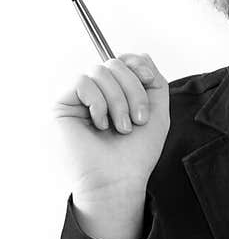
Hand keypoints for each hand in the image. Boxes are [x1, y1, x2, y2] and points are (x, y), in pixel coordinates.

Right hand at [52, 53, 170, 208]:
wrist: (118, 181)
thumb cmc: (135, 156)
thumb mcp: (157, 114)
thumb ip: (154, 82)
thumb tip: (140, 57)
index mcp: (117, 94)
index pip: (123, 61)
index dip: (138, 65)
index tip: (150, 80)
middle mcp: (97, 94)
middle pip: (114, 64)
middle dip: (133, 90)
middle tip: (137, 120)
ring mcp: (78, 99)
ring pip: (100, 71)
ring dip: (119, 100)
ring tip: (122, 127)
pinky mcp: (62, 105)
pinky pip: (82, 82)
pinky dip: (99, 103)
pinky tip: (100, 124)